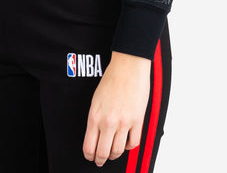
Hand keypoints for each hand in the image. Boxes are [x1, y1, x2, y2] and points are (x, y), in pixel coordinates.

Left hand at [83, 51, 150, 165]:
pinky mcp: (137, 120)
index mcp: (94, 116)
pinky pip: (133, 143)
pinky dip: (129, 146)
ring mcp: (123, 122)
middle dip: (101, 159)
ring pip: (118, 151)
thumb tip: (96, 134)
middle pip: (103, 153)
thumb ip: (96, 118)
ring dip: (115, 154)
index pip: (89, 146)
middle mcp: (108, 122)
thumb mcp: (96, 99)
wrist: (128, 66)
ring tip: (114, 152)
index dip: (90, 156)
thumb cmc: (113, 78)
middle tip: (101, 160)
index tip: (91, 157)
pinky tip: (127, 142)